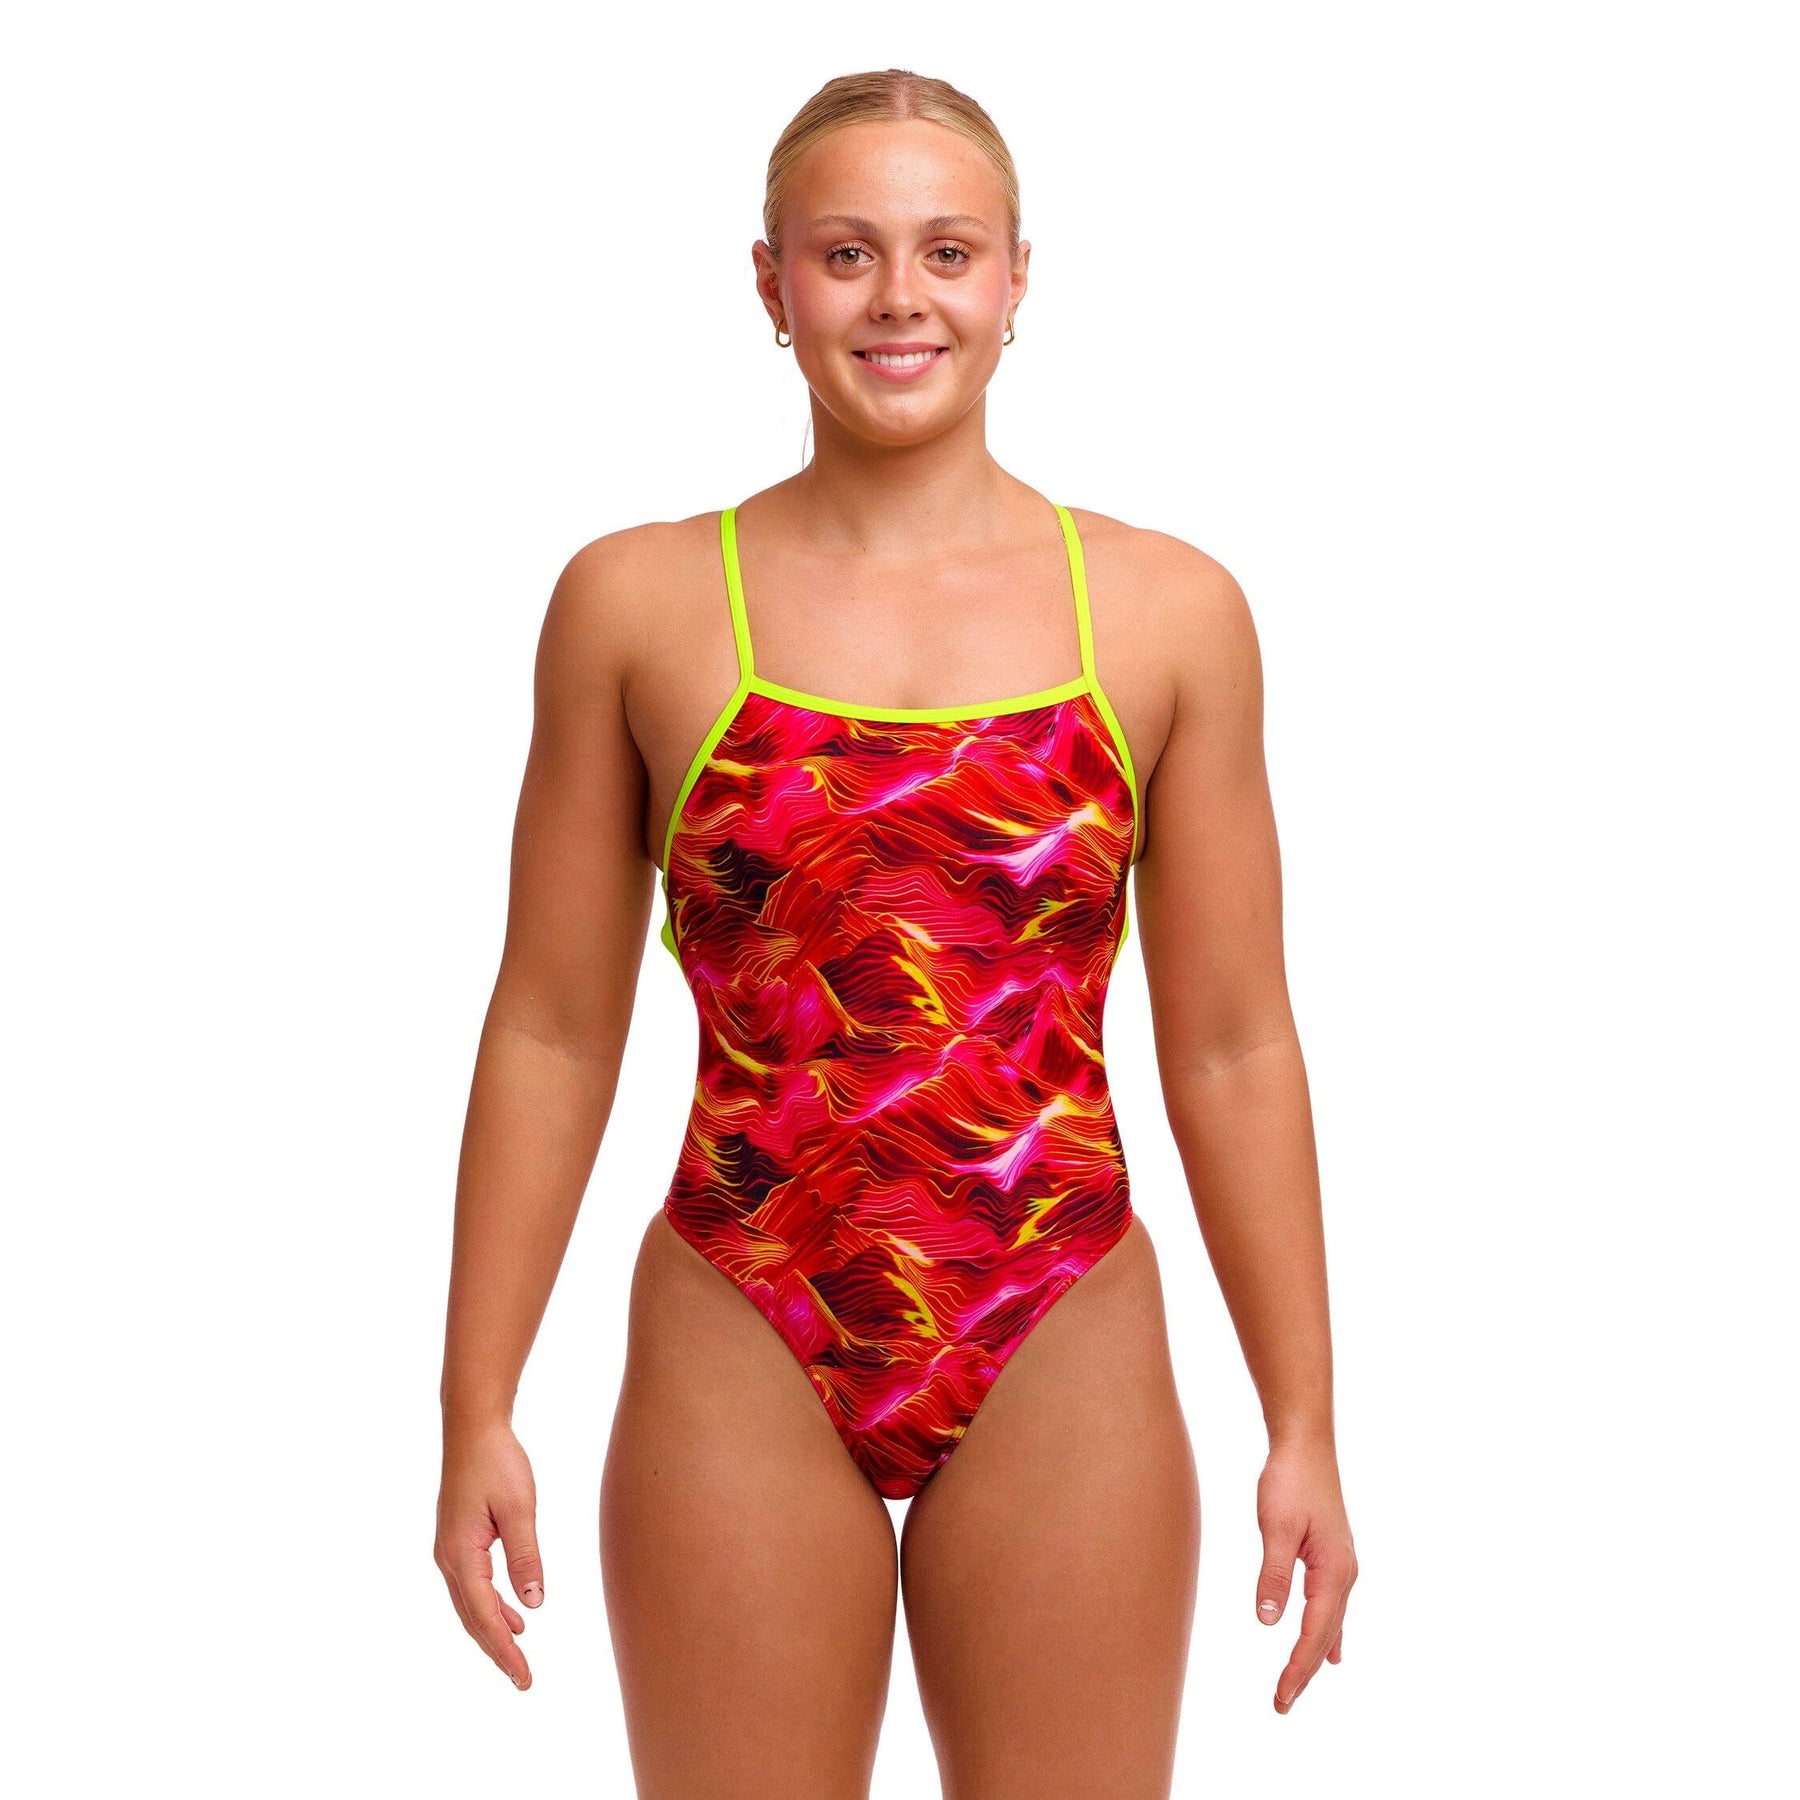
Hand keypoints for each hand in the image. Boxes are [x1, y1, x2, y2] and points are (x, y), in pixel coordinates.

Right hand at [435, 1415, 544, 1689]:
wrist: (472, 1428)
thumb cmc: (496, 1462)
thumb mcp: (520, 1508)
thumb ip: (526, 1557)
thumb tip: (534, 1604)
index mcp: (461, 1554)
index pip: (484, 1615)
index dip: (504, 1649)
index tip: (524, 1676)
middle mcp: (448, 1558)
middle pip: (472, 1618)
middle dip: (497, 1650)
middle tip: (523, 1680)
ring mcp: (449, 1550)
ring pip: (470, 1605)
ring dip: (493, 1630)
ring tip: (519, 1654)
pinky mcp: (457, 1541)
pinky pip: (472, 1586)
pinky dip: (491, 1606)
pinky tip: (513, 1613)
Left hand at [1255, 1437, 1356, 1713]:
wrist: (1306, 1444)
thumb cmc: (1290, 1480)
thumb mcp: (1276, 1526)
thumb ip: (1274, 1574)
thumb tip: (1269, 1621)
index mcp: (1334, 1571)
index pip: (1315, 1633)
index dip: (1298, 1668)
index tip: (1281, 1697)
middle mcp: (1344, 1574)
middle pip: (1326, 1636)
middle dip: (1304, 1671)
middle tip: (1281, 1705)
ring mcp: (1341, 1566)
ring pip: (1330, 1624)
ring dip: (1314, 1655)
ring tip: (1299, 1686)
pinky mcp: (1333, 1557)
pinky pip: (1332, 1608)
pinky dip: (1329, 1634)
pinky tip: (1332, 1652)